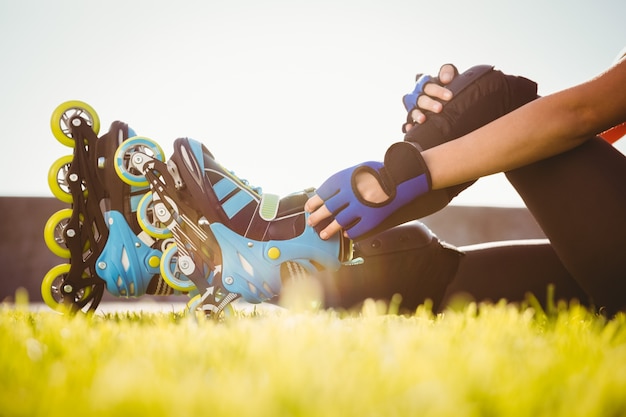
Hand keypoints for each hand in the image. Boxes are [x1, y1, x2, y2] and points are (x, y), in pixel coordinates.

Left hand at [305, 142, 430, 239]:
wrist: (402, 178)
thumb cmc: (380, 172)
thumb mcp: (358, 170)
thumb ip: (343, 181)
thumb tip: (326, 194)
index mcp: (345, 179)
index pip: (323, 193)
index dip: (314, 202)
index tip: (309, 207)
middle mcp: (351, 194)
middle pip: (328, 208)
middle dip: (317, 217)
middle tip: (312, 222)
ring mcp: (361, 207)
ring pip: (339, 222)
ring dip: (329, 229)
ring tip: (323, 234)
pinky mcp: (371, 219)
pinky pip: (355, 230)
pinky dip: (348, 233)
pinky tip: (345, 233)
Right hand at [402, 64, 457, 131]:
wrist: (448, 100)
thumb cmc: (448, 86)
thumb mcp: (450, 75)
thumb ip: (447, 71)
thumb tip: (445, 79)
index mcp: (424, 83)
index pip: (427, 85)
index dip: (437, 90)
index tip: (449, 96)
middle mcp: (416, 95)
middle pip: (419, 98)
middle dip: (428, 103)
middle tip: (439, 109)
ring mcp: (414, 107)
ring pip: (412, 110)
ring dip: (417, 114)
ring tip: (422, 119)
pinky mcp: (413, 119)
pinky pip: (408, 122)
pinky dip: (408, 125)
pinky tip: (410, 128)